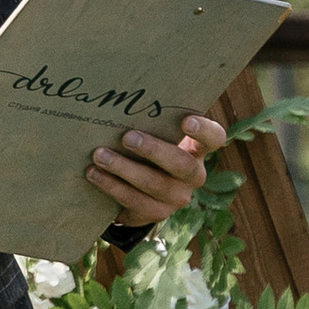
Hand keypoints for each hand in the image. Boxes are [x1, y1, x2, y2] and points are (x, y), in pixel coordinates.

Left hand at [89, 110, 225, 231]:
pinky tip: (94, 174)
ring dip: (123, 168)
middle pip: (181, 164)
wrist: (138, 190)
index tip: (186, 121)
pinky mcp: (157, 213)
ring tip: (100, 155)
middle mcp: (193, 175)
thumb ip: (149, 122)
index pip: (214, 138)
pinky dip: (111, 185)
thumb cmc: (146, 150)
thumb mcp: (154, 135)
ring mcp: (177, 197)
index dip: (204, 131)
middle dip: (153, 150)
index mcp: (198, 150)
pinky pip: (134, 201)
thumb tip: (118, 95)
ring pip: (153, 184)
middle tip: (127, 137)